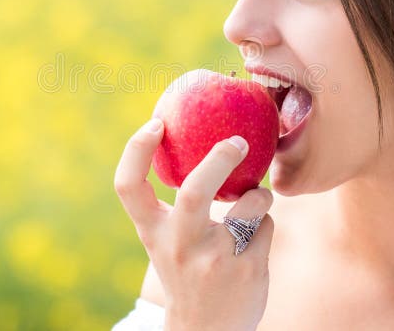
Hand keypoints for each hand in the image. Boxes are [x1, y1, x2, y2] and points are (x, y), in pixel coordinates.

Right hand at [114, 118, 273, 330]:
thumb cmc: (186, 269)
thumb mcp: (167, 238)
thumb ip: (174, 202)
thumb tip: (199, 141)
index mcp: (152, 231)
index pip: (128, 187)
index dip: (136, 149)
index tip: (156, 123)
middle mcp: (178, 244)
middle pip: (193, 191)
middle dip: (220, 158)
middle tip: (239, 141)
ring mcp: (214, 259)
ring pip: (250, 202)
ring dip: (259, 193)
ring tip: (253, 200)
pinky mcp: (247, 269)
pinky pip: (266, 225)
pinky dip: (263, 223)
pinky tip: (253, 242)